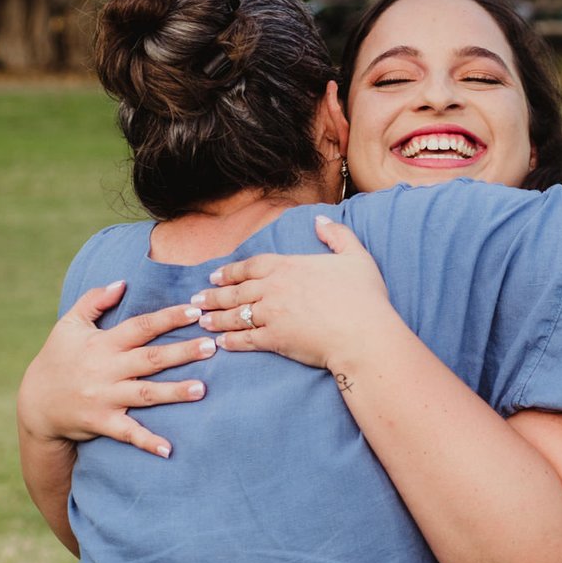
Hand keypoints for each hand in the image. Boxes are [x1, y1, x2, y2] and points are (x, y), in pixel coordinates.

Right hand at [18, 279, 217, 458]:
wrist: (35, 403)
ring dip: (174, 392)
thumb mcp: (68, 324)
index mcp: (103, 343)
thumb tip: (122, 282)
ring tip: (202, 389)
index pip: (140, 327)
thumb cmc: (57, 358)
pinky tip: (169, 450)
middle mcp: (106, 369)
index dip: (168, 318)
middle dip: (181, 353)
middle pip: (149, 359)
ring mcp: (105, 397)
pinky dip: (147, 441)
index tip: (195, 311)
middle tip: (212, 346)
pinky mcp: (103, 422)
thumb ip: (94, 300)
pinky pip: (128, 432)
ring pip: (145, 394)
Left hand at [190, 218, 397, 372]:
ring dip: (216, 318)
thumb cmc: (364, 298)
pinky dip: (230, 341)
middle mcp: (274, 288)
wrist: (363, 334)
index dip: (230, 271)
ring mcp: (270, 314)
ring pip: (235, 314)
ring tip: (201, 320)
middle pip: (236, 290)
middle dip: (214, 295)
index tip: (215, 276)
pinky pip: (245, 339)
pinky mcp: (273, 339)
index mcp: (289, 266)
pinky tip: (221, 343)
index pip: (251, 266)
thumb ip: (337, 234)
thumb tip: (320, 219)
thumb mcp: (356, 256)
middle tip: (197, 301)